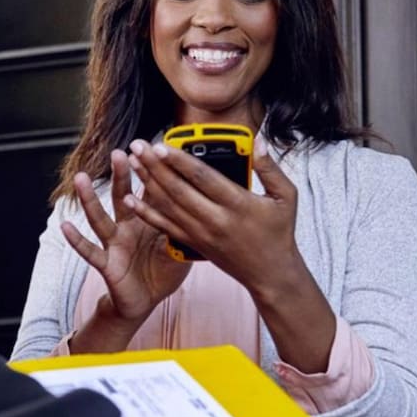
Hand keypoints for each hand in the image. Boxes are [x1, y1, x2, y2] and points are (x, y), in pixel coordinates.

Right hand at [61, 150, 189, 324]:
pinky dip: (77, 240)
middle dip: (120, 175)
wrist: (146, 300)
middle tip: (118, 153)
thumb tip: (204, 205)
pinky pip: (90, 251)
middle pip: (122, 196)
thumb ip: (186, 226)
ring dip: (90, 199)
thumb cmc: (162, 270)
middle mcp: (127, 227)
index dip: (149, 173)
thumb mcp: (179, 246)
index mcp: (147, 220)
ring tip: (81, 179)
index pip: (148, 191)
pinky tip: (66, 226)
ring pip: (100, 218)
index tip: (149, 149)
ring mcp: (114, 243)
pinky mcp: (107, 263)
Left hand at [126, 137, 335, 372]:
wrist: (270, 274)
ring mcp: (201, 234)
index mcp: (238, 204)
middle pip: (178, 189)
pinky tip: (129, 199)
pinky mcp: (193, 243)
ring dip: (147, 182)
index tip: (160, 145)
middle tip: (137, 146)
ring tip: (132, 162)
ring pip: (168, 205)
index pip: (203, 178)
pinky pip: (165, 226)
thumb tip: (257, 141)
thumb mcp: (286, 197)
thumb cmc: (279, 232)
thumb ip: (270, 169)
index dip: (180, 160)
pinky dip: (146, 213)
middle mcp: (215, 219)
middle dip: (154, 166)